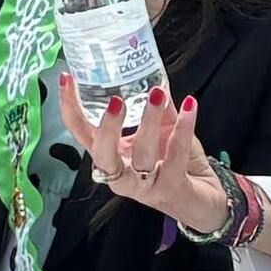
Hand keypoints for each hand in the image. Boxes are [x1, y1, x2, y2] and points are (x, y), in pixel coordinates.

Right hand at [58, 69, 247, 244]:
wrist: (204, 198)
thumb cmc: (175, 163)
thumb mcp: (161, 131)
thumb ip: (156, 107)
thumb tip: (152, 72)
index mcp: (111, 157)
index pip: (81, 133)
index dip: (69, 107)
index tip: (66, 78)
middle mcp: (121, 175)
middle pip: (102, 154)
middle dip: (106, 127)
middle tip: (114, 100)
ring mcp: (145, 186)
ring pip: (141, 155)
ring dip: (149, 122)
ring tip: (157, 94)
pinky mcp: (170, 189)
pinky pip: (175, 155)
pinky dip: (183, 128)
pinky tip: (189, 106)